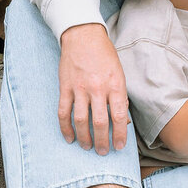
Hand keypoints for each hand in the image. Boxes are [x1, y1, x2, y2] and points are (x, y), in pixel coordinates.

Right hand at [58, 23, 129, 154]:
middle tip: (103, 152)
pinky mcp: (65, 88)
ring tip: (87, 147)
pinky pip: (64, 112)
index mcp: (115, 84)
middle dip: (102, 141)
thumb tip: (123, 119)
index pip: (119, 116)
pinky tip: (69, 137)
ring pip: (81, 121)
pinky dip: (65, 128)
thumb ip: (120, 95)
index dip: (120, 134)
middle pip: (100, 122)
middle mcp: (98, 88)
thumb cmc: (105, 54)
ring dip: (84, 138)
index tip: (120, 146)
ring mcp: (80, 88)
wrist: (83, 35)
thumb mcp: (119, 72)